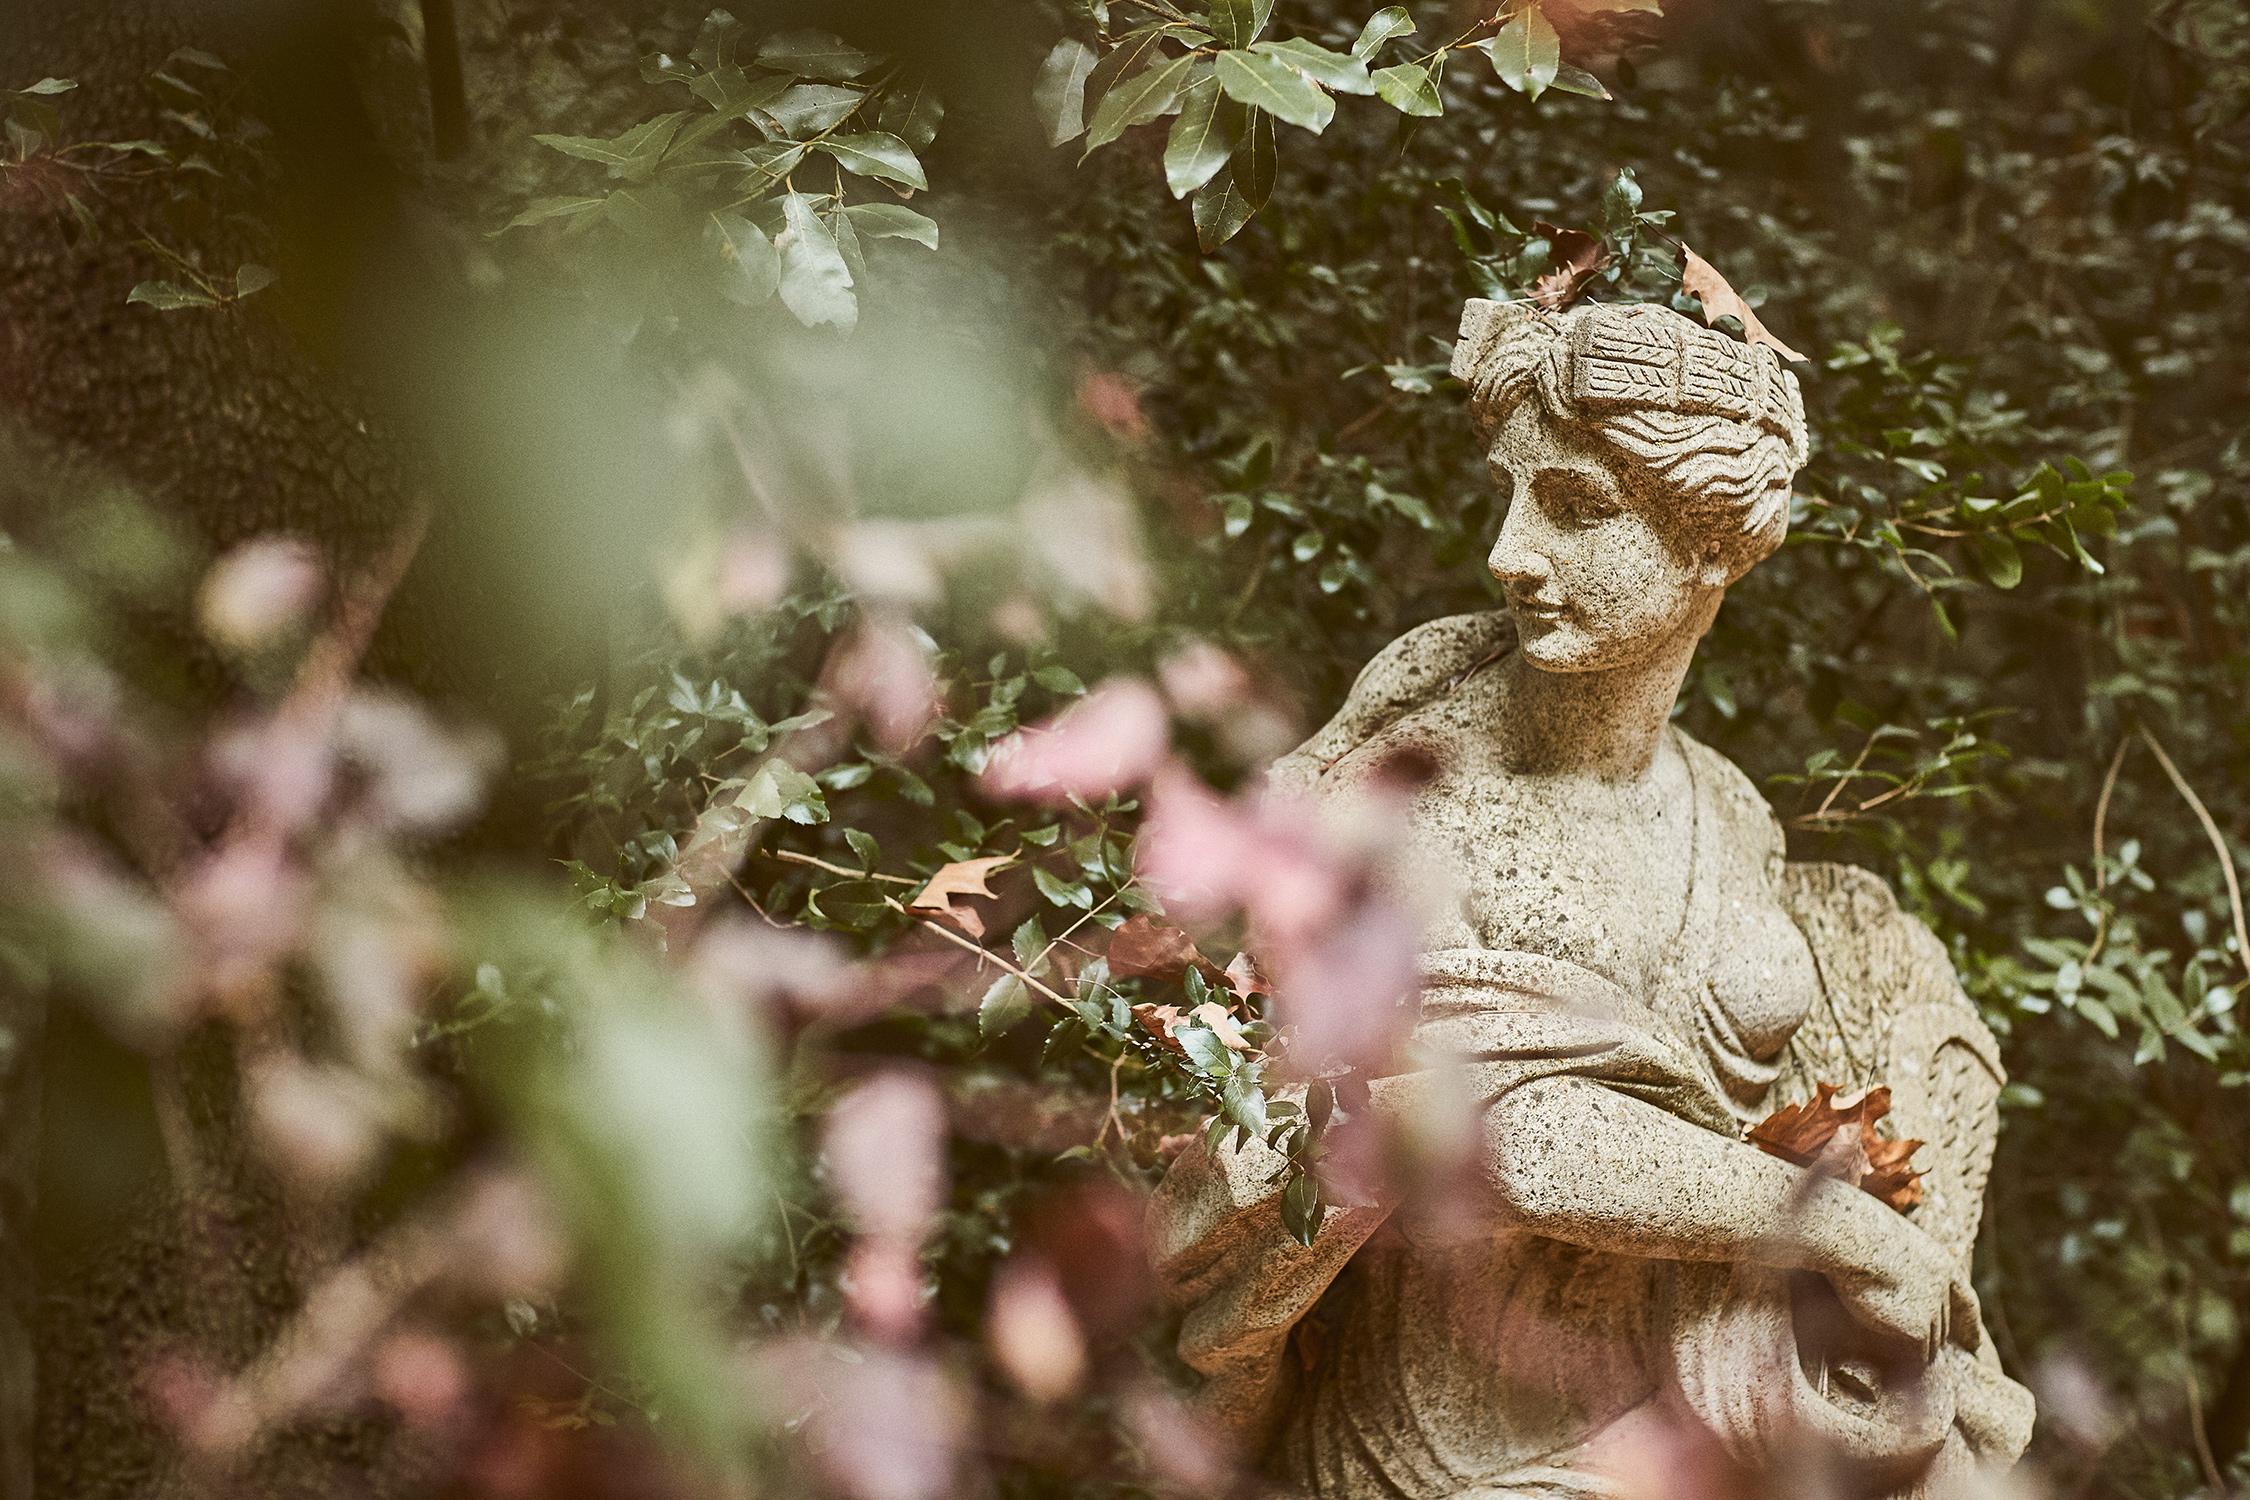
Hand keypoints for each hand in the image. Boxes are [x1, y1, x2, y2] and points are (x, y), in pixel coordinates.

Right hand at [1823, 1207, 1972, 1360]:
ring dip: (1908, 1342)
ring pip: (1927, 1343)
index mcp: (1941, 1265)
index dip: (1969, 1324)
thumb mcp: (1891, 1245)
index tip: (1975, 1345)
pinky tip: (1883, 1340)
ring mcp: (1933, 1312)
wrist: (1850, 1238)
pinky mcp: (1917, 1331)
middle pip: (1940, 1327)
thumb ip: (1902, 1268)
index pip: (1966, 1301)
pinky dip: (1898, 1350)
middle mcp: (1943, 1290)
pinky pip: (1913, 1352)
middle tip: (1901, 1335)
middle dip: (1923, 1333)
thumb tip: (1893, 1287)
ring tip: (1884, 1333)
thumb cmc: (1855, 1232)